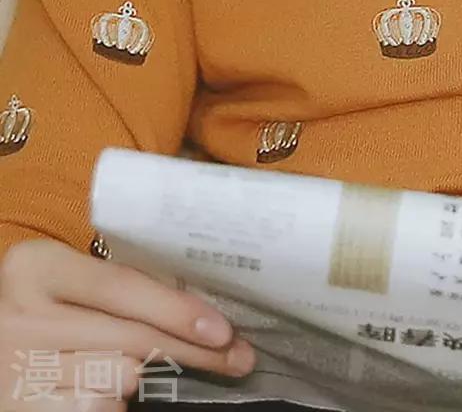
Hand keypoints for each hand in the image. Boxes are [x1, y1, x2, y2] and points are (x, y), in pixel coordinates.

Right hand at [0, 237, 255, 410]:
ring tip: (157, 371)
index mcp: (36, 267)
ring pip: (115, 380)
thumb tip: (194, 305)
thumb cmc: (38, 306)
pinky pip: (93, 408)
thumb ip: (112, 284)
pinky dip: (111, 403)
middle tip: (235, 357)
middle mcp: (21, 315)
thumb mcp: (62, 280)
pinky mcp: (20, 407)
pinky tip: (115, 392)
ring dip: (145, 379)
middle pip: (129, 338)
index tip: (223, 329)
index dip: (176, 309)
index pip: (121, 288)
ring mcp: (15, 367)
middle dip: (190, 350)